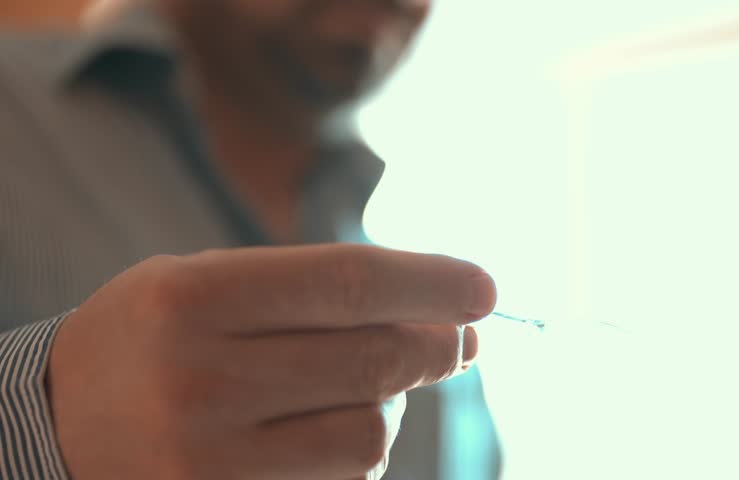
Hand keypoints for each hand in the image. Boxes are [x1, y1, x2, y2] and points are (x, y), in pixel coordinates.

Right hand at [48, 244, 495, 478]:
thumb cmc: (156, 337)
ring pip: (369, 433)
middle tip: (459, 339)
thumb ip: (320, 293)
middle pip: (373, 360)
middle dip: (438, 346)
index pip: (347, 282)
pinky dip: (358, 448)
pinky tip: (328, 426)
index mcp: (193, 298)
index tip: (485, 288)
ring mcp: (210, 458)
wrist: (60, 425)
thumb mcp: (214, 285)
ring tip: (361, 384)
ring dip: (391, 402)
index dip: (430, 282)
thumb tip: (447, 321)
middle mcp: (199, 379)